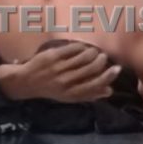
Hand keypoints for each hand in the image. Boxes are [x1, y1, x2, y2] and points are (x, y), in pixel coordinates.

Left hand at [0, 43, 120, 102]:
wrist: (25, 82)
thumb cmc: (52, 89)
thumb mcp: (69, 96)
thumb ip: (90, 94)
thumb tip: (110, 91)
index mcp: (71, 94)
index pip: (94, 85)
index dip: (108, 77)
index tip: (116, 69)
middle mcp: (65, 82)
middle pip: (91, 69)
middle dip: (101, 61)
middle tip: (103, 57)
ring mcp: (58, 68)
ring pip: (83, 57)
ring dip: (92, 52)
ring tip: (94, 51)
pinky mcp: (52, 56)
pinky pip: (72, 49)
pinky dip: (80, 47)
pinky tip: (82, 46)